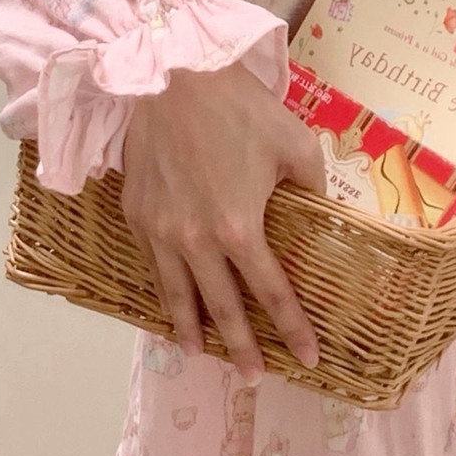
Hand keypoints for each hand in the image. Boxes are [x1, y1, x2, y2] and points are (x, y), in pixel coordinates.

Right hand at [121, 62, 325, 383]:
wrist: (169, 76)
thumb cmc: (239, 107)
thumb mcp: (296, 143)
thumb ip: (312, 187)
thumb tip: (319, 211)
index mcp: (241, 229)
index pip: (272, 294)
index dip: (292, 329)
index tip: (308, 358)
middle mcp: (196, 242)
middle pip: (222, 310)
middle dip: (240, 349)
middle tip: (252, 379)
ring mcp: (160, 231)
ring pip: (176, 296)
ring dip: (190, 330)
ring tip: (199, 354)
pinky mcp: (136, 214)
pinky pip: (151, 264)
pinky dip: (162, 289)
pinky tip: (169, 298)